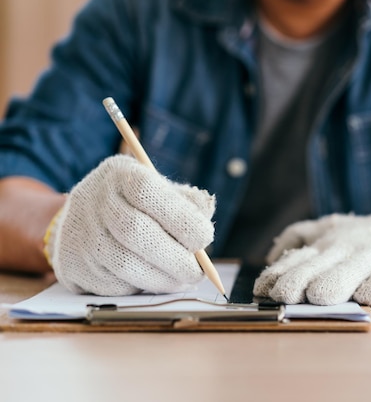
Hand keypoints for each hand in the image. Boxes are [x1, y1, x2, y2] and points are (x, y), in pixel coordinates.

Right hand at [45, 155, 215, 295]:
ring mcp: (78, 233)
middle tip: (196, 273)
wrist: (82, 220)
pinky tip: (151, 281)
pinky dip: (139, 287)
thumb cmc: (135, 206)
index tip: (205, 238)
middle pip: (135, 231)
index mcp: (119, 174)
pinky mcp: (71, 265)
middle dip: (174, 257)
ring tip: (180, 280)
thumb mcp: (160, 191)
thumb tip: (207, 211)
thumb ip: (186, 200)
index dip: (180, 217)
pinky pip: (111, 285)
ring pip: (124, 264)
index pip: (147, 191)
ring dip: (160, 279)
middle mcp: (93, 200)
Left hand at [253, 198, 370, 307]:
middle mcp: (346, 246)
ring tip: (320, 296)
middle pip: (316, 266)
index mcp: (327, 240)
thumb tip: (271, 257)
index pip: (296, 257)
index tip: (261, 291)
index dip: (277, 275)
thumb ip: (304, 238)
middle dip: (298, 281)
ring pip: (348, 271)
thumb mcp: (334, 230)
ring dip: (333, 283)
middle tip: (284, 297)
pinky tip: (368, 298)